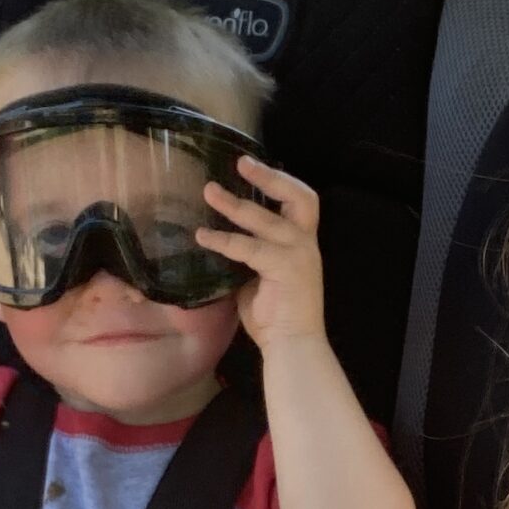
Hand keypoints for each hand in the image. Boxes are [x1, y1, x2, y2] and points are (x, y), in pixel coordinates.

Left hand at [197, 157, 326, 351]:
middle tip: (241, 162)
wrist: (293, 345)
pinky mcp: (284, 268)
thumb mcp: (260, 278)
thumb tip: (218, 242)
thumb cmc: (276, 317)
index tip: (252, 168)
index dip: (279, 181)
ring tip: (209, 191)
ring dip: (234, 204)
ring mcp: (298, 254)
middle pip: (299, 196)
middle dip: (270, 177)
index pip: (301, 201)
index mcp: (303, 243)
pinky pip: (248, 247)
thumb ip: (248, 257)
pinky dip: (223, 239)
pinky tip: (203, 236)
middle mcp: (305, 244)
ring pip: (265, 219)